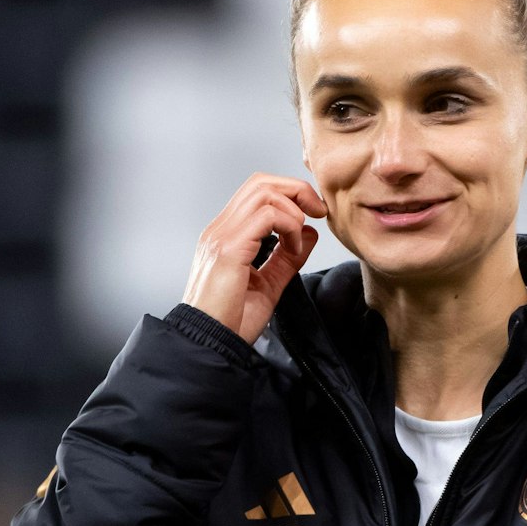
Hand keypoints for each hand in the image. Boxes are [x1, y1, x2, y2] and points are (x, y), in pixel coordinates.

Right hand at [181, 173, 325, 343]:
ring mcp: (222, 236)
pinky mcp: (229, 249)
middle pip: (261, 182)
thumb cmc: (231, 321)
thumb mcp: (268, 284)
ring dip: (294, 209)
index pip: (256, 192)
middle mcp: (221, 229)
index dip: (290, 194)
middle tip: (318, 212)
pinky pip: (266, 216)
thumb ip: (287, 258)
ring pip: (264, 192)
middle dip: (297, 190)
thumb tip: (310, 233)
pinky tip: (293, 249)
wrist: (208, 343)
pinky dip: (289, 226)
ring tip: (299, 239)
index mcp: (226, 235)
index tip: (314, 215)